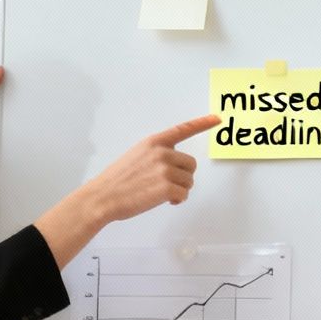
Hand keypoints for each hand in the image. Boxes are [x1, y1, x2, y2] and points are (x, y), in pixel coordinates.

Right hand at [80, 114, 221, 222]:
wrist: (103, 197)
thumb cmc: (118, 180)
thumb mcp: (136, 156)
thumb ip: (156, 154)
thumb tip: (174, 165)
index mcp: (154, 142)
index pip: (182, 129)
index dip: (202, 123)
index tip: (217, 118)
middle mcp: (162, 152)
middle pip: (191, 164)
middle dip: (184, 176)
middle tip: (168, 184)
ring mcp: (165, 169)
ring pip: (189, 180)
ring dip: (180, 189)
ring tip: (161, 193)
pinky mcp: (167, 187)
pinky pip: (184, 194)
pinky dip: (178, 200)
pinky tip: (165, 201)